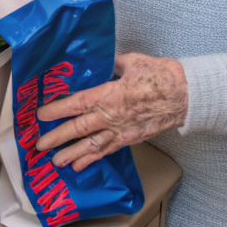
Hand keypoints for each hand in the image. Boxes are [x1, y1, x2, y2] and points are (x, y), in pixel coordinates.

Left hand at [35, 53, 187, 171]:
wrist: (187, 95)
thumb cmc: (161, 75)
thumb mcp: (132, 61)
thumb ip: (110, 64)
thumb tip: (96, 62)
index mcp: (111, 94)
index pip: (78, 103)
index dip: (58, 110)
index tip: (41, 115)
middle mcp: (113, 116)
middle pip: (80, 129)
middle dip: (58, 138)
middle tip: (39, 145)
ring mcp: (122, 130)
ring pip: (92, 145)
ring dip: (71, 154)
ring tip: (55, 161)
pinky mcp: (130, 139)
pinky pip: (107, 151)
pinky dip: (92, 159)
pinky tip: (78, 165)